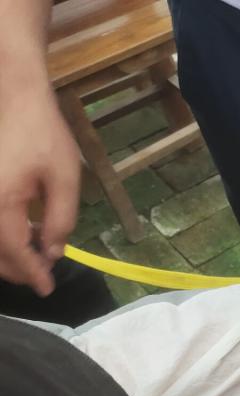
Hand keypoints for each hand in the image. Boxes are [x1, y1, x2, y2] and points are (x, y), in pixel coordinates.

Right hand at [0, 87, 79, 294]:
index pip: (15, 252)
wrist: (13, 95)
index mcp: (0, 202)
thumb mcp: (65, 179)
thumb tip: (52, 253)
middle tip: (41, 276)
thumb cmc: (43, 134)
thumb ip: (60, 220)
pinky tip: (17, 236)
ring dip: (4, 256)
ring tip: (31, 258)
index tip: (47, 288)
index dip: (32, 274)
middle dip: (17, 269)